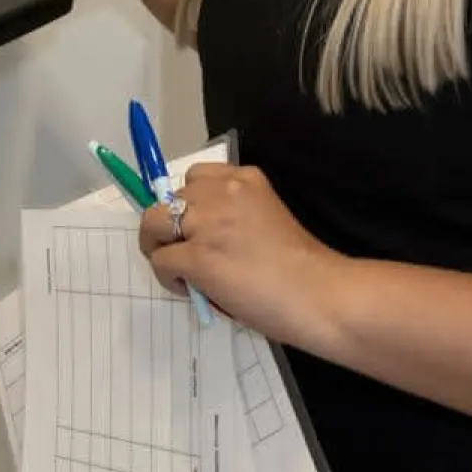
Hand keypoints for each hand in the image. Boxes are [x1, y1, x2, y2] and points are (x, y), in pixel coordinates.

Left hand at [139, 163, 350, 351]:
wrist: (319, 293)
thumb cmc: (301, 267)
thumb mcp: (265, 218)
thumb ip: (233, 216)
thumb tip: (198, 237)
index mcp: (246, 179)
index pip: (195, 178)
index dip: (190, 205)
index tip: (198, 228)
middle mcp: (223, 192)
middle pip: (169, 200)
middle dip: (171, 227)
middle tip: (187, 254)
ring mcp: (208, 223)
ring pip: (152, 224)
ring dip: (160, 247)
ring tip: (183, 271)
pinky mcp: (197, 256)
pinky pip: (160, 261)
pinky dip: (167, 277)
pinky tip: (192, 289)